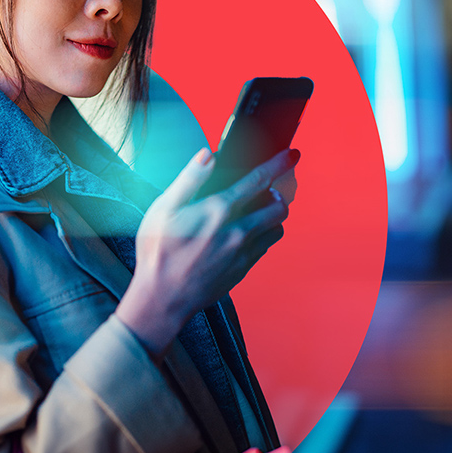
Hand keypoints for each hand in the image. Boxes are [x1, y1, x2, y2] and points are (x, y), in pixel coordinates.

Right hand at [115, 146, 299, 356]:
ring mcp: (244, 253)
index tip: (293, 154)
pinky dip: (262, 236)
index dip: (279, 163)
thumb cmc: (158, 252)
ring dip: (273, 216)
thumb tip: (207, 154)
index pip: (259, 180)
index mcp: (219, 210)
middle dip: (279, 192)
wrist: (163, 298)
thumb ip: (189, 179)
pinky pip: (264, 247)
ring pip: (277, 228)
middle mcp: (238, 231)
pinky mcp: (243, 270)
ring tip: (258, 211)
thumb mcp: (163, 209)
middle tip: (268, 188)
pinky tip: (245, 234)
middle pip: (279, 206)